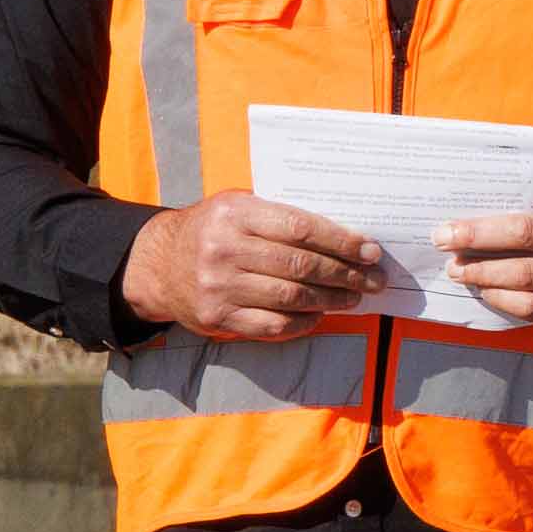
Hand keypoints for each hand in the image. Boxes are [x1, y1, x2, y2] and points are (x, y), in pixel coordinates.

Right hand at [120, 193, 380, 342]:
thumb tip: (343, 235)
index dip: (341, 241)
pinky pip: (272, 325)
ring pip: (290, 297)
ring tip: (354, 297)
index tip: (370, 250)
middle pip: (300, 265)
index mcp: (235, 214)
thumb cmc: (212, 230)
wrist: (158, 265)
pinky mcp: (217, 317)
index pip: (300, 228)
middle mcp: (225, 250)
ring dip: (331, 300)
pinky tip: (319, 315)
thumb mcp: (237, 206)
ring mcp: (220, 287)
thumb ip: (279, 215)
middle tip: (373, 280)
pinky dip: (302, 322)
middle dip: (345, 274)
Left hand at [442, 184, 532, 339]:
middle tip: (444, 242)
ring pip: (526, 279)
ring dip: (485, 275)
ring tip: (459, 271)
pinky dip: (506, 301)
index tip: (454, 223)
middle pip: (525, 240)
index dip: (488, 220)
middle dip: (477, 242)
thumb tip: (497, 200)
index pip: (532, 211)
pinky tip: (487, 294)